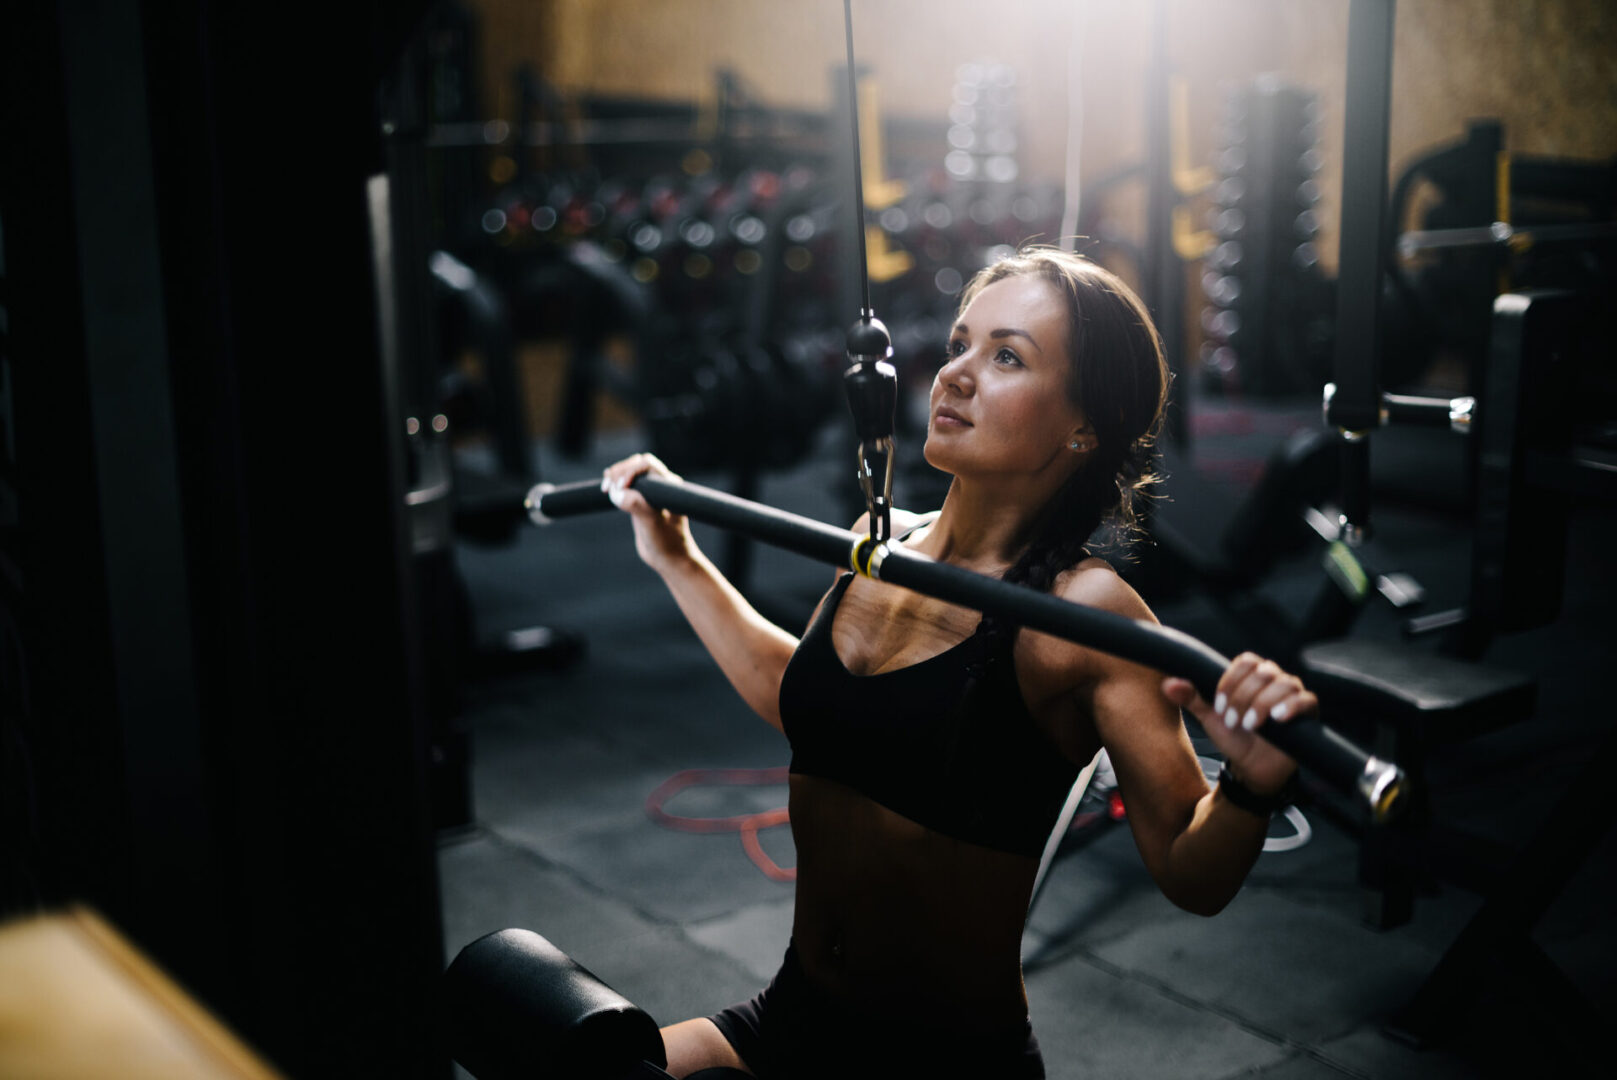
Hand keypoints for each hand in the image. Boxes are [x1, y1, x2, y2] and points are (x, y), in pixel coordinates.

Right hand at [602, 452, 693, 572]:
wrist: (669, 560)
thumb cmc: (667, 542)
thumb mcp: (653, 524)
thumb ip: (638, 506)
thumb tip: (617, 493)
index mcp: (669, 485)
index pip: (646, 465)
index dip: (630, 471)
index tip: (620, 487)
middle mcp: (661, 486)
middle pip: (636, 465)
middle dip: (620, 471)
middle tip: (607, 486)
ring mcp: (650, 494)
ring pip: (630, 475)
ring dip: (616, 478)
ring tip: (605, 488)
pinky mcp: (640, 503)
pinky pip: (626, 488)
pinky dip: (615, 486)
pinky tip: (606, 489)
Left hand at [1160, 652, 1309, 796]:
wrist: (1251, 768)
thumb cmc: (1234, 737)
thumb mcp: (1209, 717)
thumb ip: (1191, 698)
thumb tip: (1168, 684)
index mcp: (1252, 677)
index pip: (1245, 661)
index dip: (1231, 680)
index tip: (1219, 704)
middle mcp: (1274, 680)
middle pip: (1263, 672)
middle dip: (1243, 697)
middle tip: (1232, 720)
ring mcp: (1293, 695)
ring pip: (1284, 684)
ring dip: (1262, 704)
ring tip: (1249, 725)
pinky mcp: (1307, 713)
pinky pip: (1306, 700)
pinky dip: (1292, 706)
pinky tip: (1277, 718)